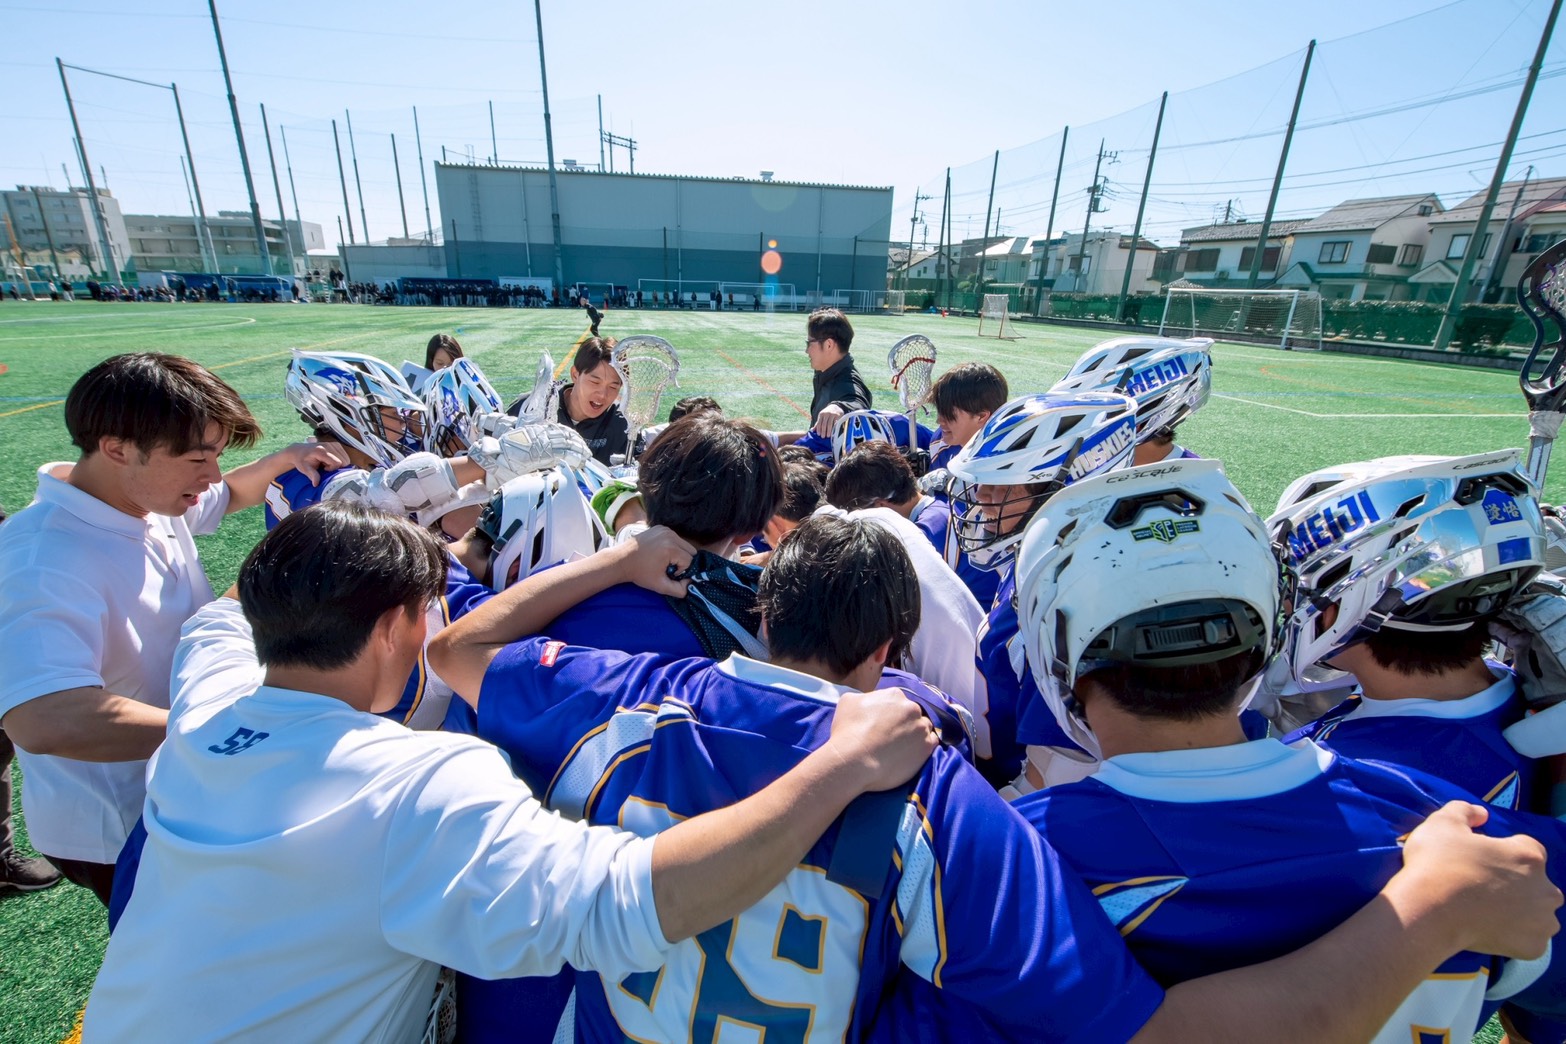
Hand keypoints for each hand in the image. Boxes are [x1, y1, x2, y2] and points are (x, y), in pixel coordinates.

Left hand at [287, 441, 348, 484]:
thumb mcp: (305, 469)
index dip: (333, 469)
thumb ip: (312, 475)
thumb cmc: (301, 460)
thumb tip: (316, 484)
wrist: (299, 451)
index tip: (324, 469)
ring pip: (346, 458)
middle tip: (326, 467)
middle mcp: (329, 445)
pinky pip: (344, 455)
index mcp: (321, 451)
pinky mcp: (336, 444)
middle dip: (337, 466)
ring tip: (327, 463)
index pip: (337, 462)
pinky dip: (340, 459)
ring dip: (339, 463)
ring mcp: (333, 444)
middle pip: (344, 460)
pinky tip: (330, 460)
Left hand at [617, 525, 695, 596]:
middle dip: (683, 562)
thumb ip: (679, 590)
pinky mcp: (661, 527)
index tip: (669, 574)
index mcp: (671, 548)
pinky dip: (673, 547)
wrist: (621, 560)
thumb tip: (690, 585)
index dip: (682, 571)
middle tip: (669, 568)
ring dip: (679, 554)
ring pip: (684, 544)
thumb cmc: (639, 573)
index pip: (690, 561)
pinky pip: (675, 538)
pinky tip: (660, 554)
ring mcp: (665, 529)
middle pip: (691, 551)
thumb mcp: (660, 586)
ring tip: (664, 561)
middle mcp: (670, 535)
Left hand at [812, 404, 844, 438]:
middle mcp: (826, 414)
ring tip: (828, 436)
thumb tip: (812, 430)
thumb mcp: (822, 416)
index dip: (818, 429)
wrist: (836, 406)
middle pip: (824, 424)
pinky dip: (834, 428)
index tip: (818, 435)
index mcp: (821, 414)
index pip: (819, 423)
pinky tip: (833, 432)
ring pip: (830, 424)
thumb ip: (818, 423)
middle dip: (823, 431)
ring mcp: (832, 414)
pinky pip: (835, 423)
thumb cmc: (827, 413)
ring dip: (829, 431)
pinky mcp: (838, 416)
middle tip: (823, 437)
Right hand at [826, 688, 937, 792]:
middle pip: (913, 713)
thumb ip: (863, 697)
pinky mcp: (926, 747)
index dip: (891, 713)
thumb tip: (867, 700)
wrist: (854, 760)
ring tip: (903, 747)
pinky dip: (923, 746)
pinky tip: (911, 753)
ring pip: (924, 727)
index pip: (898, 701)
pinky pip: (932, 743)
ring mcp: (921, 727)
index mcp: (894, 694)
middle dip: (905, 722)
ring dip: (916, 734)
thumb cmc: (847, 731)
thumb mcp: (848, 702)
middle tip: (893, 737)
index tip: (884, 724)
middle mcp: (912, 707)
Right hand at [1399, 801, 1560, 959]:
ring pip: (1537, 913)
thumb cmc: (1437, 863)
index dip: (1504, 852)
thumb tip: (1481, 814)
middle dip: (1516, 884)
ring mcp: (1542, 921)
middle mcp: (1546, 889)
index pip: (1527, 848)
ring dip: (1520, 911)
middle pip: (1536, 883)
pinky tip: (1490, 930)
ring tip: (1486, 912)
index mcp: (1529, 855)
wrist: (1428, 911)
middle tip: (1481, 888)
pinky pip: (1529, 940)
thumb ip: (1465, 810)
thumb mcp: (1442, 823)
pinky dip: (1514, 936)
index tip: (1481, 860)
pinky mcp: (1533, 948)